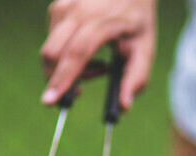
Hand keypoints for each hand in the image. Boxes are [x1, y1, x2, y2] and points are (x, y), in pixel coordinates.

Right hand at [40, 0, 156, 109]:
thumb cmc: (138, 21)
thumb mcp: (145, 48)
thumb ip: (136, 78)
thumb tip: (123, 106)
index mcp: (104, 21)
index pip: (77, 52)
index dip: (63, 78)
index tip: (50, 101)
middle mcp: (78, 10)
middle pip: (53, 53)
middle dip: (60, 80)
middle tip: (82, 91)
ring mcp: (64, 6)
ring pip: (51, 51)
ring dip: (68, 69)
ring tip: (98, 65)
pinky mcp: (57, 8)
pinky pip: (52, 42)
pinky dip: (65, 56)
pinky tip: (87, 51)